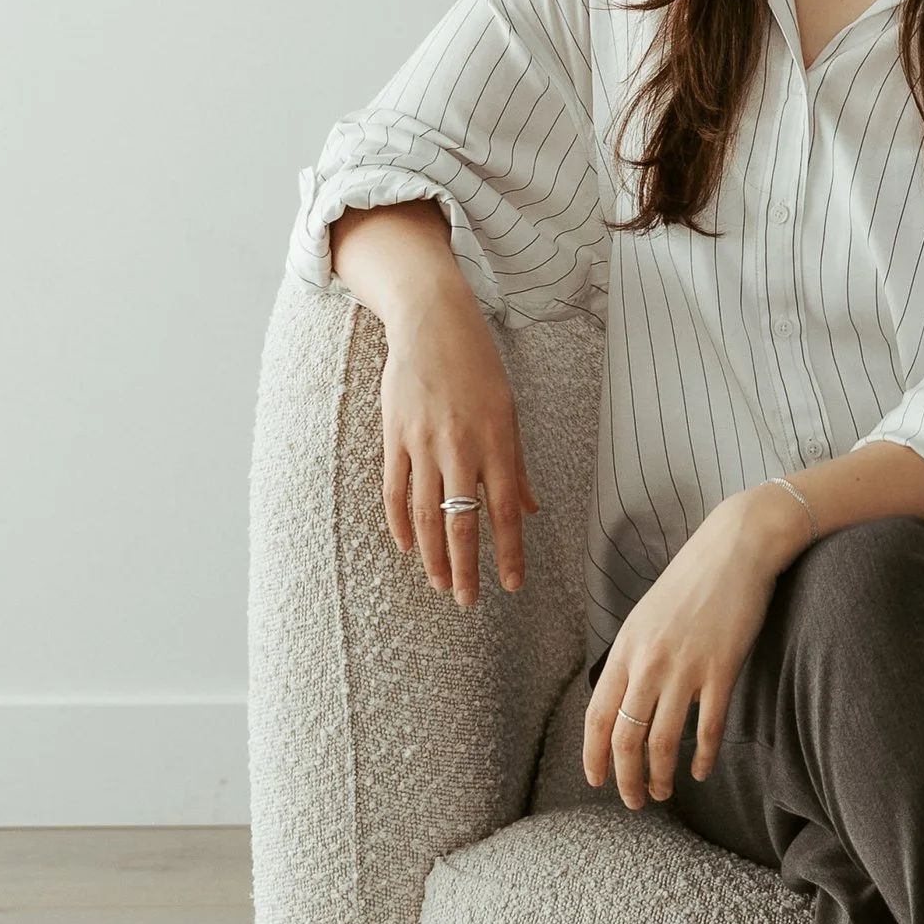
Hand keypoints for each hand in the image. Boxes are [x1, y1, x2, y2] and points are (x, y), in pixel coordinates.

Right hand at [376, 280, 538, 606]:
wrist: (433, 323)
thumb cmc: (478, 366)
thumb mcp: (509, 411)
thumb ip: (515, 466)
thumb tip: (528, 510)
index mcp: (496, 441)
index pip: (503, 512)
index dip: (508, 552)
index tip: (511, 585)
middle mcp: (460, 446)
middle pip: (461, 522)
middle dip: (466, 567)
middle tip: (468, 601)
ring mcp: (423, 442)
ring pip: (426, 514)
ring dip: (432, 555)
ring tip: (440, 583)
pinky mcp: (394, 435)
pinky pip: (396, 489)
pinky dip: (400, 522)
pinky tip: (407, 545)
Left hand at [582, 486, 800, 805]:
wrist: (735, 548)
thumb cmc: (691, 582)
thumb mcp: (645, 616)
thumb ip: (633, 657)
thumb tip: (623, 699)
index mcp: (625, 648)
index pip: (598, 715)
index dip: (594, 755)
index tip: (597, 780)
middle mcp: (648, 662)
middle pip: (625, 738)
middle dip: (625, 778)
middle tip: (634, 800)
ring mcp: (684, 667)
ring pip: (662, 740)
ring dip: (660, 775)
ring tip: (664, 791)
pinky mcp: (721, 669)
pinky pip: (708, 727)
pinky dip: (702, 756)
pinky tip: (701, 771)